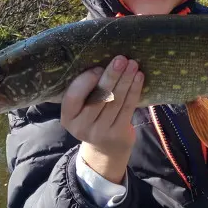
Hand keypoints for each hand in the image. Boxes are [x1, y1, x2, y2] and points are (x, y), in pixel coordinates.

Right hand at [61, 56, 142, 182]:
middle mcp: (82, 126)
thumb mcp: (81, 108)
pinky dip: (134, 91)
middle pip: (98, 97)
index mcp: (68, 116)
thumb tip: (103, 60)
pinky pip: (128, 108)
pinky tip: (139, 77)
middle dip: (111, 76)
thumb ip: (85, 90)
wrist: (106, 148)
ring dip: (126, 80)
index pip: (73, 96)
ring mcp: (100, 132)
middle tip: (121, 59)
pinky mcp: (118, 133)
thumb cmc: (93, 117)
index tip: (98, 68)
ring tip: (133, 64)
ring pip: (115, 101)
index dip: (86, 81)